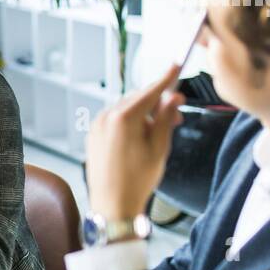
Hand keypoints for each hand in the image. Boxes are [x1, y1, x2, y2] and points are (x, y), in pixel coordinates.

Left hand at [85, 63, 185, 219]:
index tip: (176, 64)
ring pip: (126, 109)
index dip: (166, 78)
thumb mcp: (159, 147)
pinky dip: (129, 123)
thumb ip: (165, 118)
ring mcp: (96, 126)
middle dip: (157, 103)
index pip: (150, 91)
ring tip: (158, 133)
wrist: (112, 205)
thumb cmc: (138, 179)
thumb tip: (173, 97)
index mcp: (124, 118)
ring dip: (143, 114)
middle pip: (137, 99)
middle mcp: (106, 117)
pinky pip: (114, 120)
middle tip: (176, 115)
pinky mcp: (93, 136)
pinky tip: (140, 139)